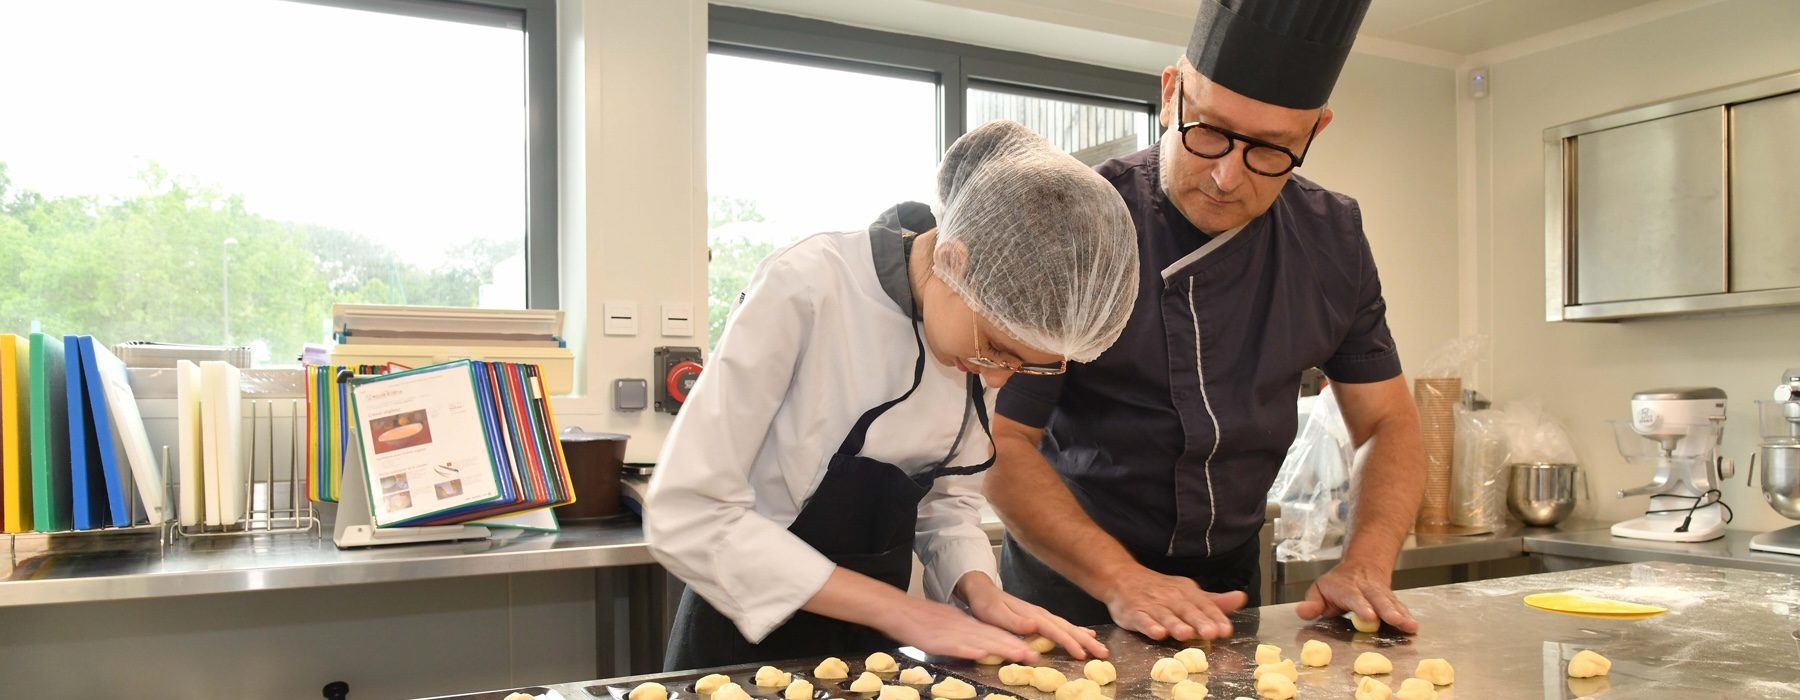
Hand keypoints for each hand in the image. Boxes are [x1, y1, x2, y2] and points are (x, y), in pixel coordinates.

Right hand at [877, 595, 1039, 662]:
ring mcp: (952, 633)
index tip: (1032, 651)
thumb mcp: (948, 623)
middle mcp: (964, 628)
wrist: (897, 609)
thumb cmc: (920, 619)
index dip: (1014, 642)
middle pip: (993, 638)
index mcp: (966, 624)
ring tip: (1020, 655)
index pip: (994, 634)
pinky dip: (970, 650)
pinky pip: (956, 646)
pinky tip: (982, 654)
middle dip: (1015, 648)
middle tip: (1035, 656)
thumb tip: (981, 644)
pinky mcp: (938, 640)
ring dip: (1001, 649)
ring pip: (981, 641)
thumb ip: (965, 633)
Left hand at [956, 572, 1108, 659]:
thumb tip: (1034, 625)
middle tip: (1103, 653)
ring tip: (1100, 646)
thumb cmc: (986, 605)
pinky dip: (1076, 631)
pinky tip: (1086, 634)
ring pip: (1068, 627)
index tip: (1082, 654)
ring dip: (1085, 637)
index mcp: (1033, 616)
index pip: (1055, 631)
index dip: (1070, 643)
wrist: (982, 591)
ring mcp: (1042, 615)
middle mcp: (1041, 614)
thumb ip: (1015, 621)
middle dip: (1086, 641)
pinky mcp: (1040, 618)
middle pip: (1068, 628)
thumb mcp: (995, 614)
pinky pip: (1063, 626)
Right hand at [1098, 566, 1246, 640]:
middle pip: (1187, 611)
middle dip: (1199, 621)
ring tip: (1185, 634)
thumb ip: (1214, 601)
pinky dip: (1149, 626)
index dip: (1215, 618)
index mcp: (1187, 593)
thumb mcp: (1188, 593)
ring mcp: (1152, 606)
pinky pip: (1143, 620)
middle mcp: (1171, 598)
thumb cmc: (1160, 590)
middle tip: (1211, 633)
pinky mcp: (1134, 613)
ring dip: (1176, 624)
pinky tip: (1157, 633)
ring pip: (1166, 616)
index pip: (1204, 605)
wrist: (1123, 578)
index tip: (1225, 629)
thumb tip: (1241, 598)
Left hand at [1294, 559, 1418, 632]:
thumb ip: (1312, 603)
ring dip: (1402, 614)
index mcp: (1346, 587)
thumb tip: (1302, 612)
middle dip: (1387, 610)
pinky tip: (1414, 626)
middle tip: (1394, 620)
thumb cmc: (1338, 585)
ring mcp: (1381, 593)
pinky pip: (1400, 607)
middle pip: (1378, 598)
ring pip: (1392, 602)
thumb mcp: (1319, 590)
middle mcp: (1366, 588)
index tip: (1369, 617)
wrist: (1363, 565)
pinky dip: (1407, 616)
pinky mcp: (1392, 599)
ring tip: (1410, 626)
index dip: (1361, 606)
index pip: (1353, 596)